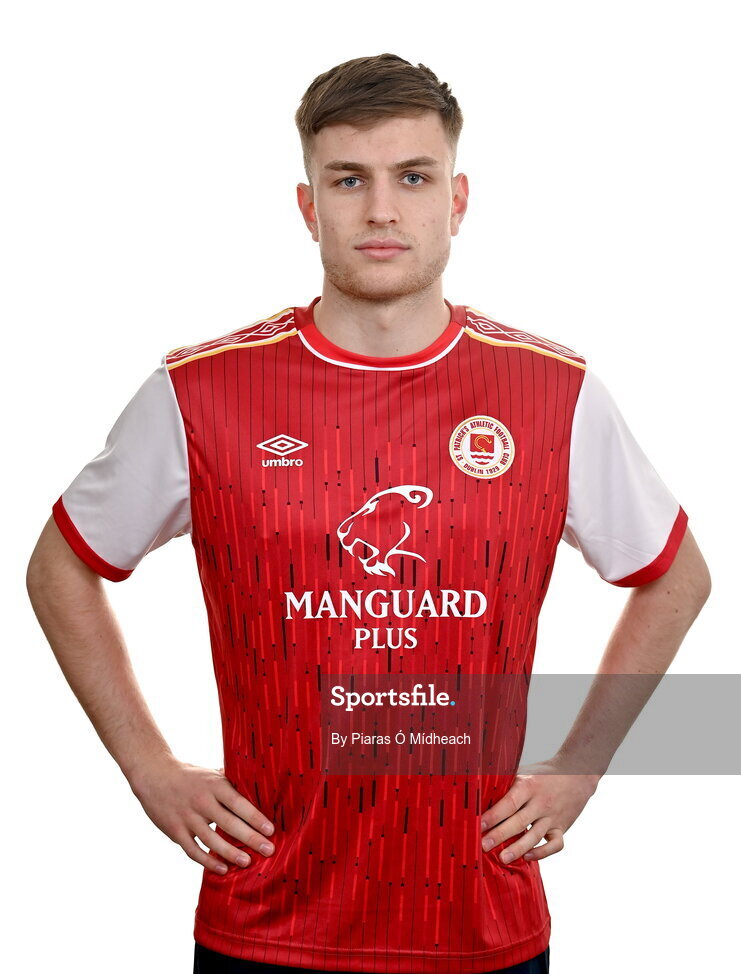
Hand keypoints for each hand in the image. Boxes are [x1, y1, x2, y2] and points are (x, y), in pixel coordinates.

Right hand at [129, 755, 275, 874]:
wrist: (154, 775)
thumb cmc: (190, 775)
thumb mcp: (210, 774)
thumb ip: (230, 783)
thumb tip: (256, 788)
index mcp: (214, 785)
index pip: (238, 803)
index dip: (255, 817)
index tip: (271, 830)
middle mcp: (201, 801)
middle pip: (229, 823)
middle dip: (250, 838)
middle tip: (269, 850)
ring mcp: (187, 817)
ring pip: (211, 840)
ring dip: (231, 853)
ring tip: (248, 862)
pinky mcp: (175, 831)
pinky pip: (193, 850)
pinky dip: (208, 861)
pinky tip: (223, 869)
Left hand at [479, 756, 598, 864]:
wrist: (578, 773)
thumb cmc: (544, 773)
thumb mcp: (525, 771)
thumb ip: (507, 781)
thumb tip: (479, 789)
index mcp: (529, 786)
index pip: (509, 803)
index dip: (494, 815)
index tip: (478, 825)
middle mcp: (541, 803)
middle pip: (519, 822)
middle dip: (500, 835)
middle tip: (483, 846)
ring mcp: (553, 817)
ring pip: (535, 836)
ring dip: (518, 849)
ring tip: (502, 859)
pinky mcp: (562, 827)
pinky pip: (555, 845)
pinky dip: (542, 853)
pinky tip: (527, 857)